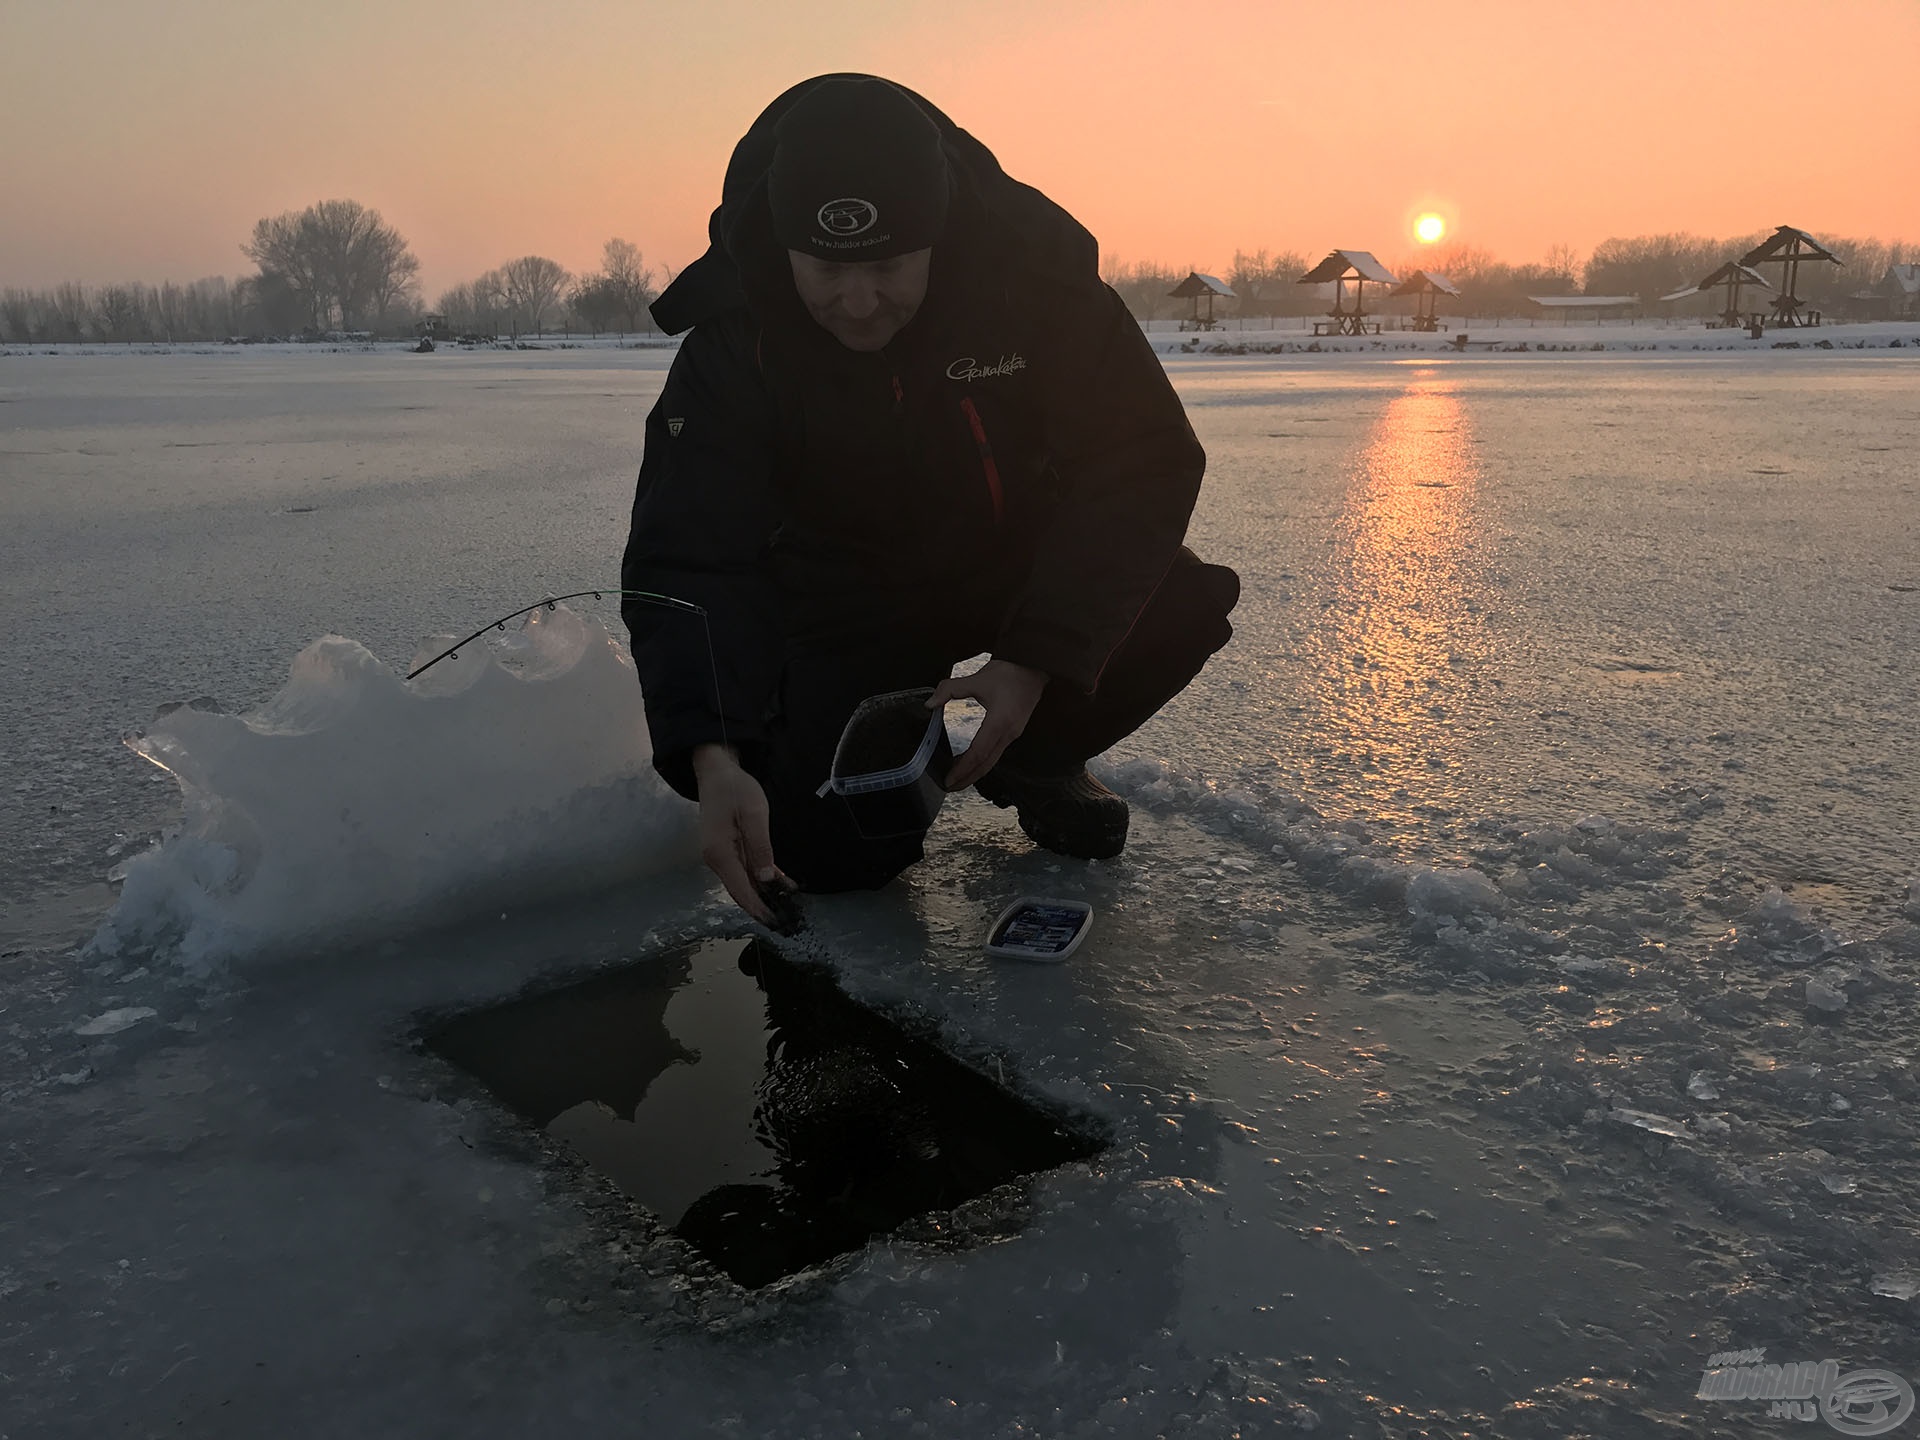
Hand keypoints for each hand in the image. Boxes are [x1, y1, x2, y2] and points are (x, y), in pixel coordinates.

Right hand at [691, 743, 787, 923]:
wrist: (716, 773)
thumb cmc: (735, 789)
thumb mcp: (754, 814)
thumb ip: (760, 847)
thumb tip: (766, 879)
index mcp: (720, 854)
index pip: (741, 890)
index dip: (759, 908)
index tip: (776, 923)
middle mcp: (717, 860)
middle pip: (741, 891)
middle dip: (763, 908)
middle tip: (786, 923)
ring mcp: (720, 856)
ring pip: (744, 882)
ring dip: (764, 895)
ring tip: (788, 908)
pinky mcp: (727, 850)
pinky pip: (745, 870)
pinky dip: (762, 879)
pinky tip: (783, 885)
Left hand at [929, 659, 1048, 791]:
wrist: (1035, 665)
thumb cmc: (1009, 671)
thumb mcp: (976, 679)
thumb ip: (949, 690)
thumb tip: (930, 704)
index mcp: (999, 722)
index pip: (978, 753)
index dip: (962, 769)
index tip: (948, 779)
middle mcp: (1009, 733)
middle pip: (986, 764)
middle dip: (967, 778)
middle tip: (949, 787)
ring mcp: (1013, 733)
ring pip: (992, 760)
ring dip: (974, 771)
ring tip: (956, 777)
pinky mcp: (1014, 731)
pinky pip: (996, 752)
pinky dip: (982, 761)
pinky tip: (971, 761)